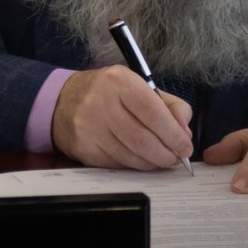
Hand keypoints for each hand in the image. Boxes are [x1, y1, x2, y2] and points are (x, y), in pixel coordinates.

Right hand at [51, 65, 193, 169]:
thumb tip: (185, 133)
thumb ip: (169, 106)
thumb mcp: (139, 86)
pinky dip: (134, 166)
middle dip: (167, 154)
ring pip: (132, 156)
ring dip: (152, 163)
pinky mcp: (84, 148)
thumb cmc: (108, 93)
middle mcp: (101, 103)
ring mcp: (90, 128)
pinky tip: (139, 159)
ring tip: (160, 159)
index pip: (153, 112)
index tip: (185, 147)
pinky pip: (118, 164)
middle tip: (176, 158)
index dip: (174, 134)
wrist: (61, 102)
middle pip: (143, 140)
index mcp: (119, 82)